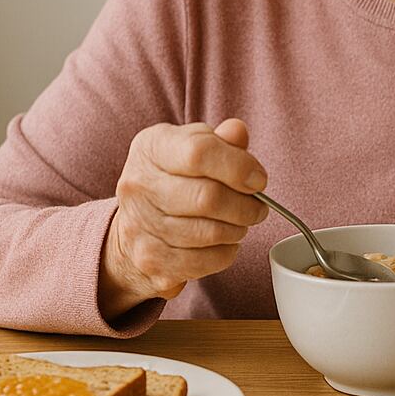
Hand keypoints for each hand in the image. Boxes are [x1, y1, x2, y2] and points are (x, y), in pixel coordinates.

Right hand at [97, 118, 268, 318]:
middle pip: (207, 198)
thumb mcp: (194, 146)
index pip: (199, 152)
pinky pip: (203, 262)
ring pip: (209, 233)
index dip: (238, 167)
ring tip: (240, 223)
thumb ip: (221, 140)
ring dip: (237, 230)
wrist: (135, 223)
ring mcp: (139, 225)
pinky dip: (225, 254)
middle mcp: (138, 185)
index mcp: (151, 147)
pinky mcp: (149, 260)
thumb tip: (237, 133)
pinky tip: (225, 243)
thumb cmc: (175, 178)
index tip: (258, 179)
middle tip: (258, 207)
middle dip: (246, 206)